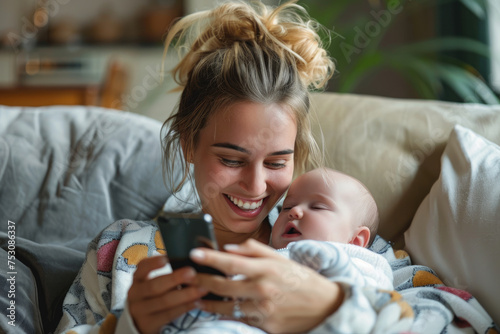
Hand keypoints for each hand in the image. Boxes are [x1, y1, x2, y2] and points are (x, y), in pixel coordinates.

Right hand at [127, 256, 207, 333]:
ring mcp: (140, 310)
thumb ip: (167, 272)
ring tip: (201, 288)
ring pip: (164, 301)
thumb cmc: (155, 294)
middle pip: (154, 286)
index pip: (142, 267)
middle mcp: (135, 294)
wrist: (142, 320)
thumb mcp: (154, 281)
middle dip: (174, 279)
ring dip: (185, 295)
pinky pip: (168, 315)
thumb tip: (190, 258)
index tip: (167, 258)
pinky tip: (196, 302)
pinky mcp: (149, 324)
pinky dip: (184, 308)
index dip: (154, 262)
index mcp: (138, 279)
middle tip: (192, 272)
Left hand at [190, 239, 343, 333]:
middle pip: (224, 286)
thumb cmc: (300, 279)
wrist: (325, 306)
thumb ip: (254, 250)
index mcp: (267, 269)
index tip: (194, 254)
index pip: (232, 262)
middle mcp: (263, 289)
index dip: (210, 258)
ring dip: (208, 302)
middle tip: (187, 277)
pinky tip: (215, 309)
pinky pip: (239, 319)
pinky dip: (225, 314)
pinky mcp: (266, 325)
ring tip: (195, 296)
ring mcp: (264, 309)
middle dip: (202, 281)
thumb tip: (229, 249)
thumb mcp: (281, 259)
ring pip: (227, 307)